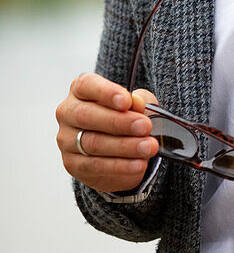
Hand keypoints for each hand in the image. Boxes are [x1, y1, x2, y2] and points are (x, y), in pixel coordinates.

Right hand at [55, 73, 159, 192]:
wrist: (117, 147)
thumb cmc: (124, 116)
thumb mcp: (135, 103)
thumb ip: (137, 100)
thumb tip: (137, 103)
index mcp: (80, 90)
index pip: (86, 85)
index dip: (106, 93)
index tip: (127, 101)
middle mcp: (68, 113)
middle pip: (87, 116)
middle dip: (119, 122)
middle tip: (145, 126)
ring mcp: (66, 140)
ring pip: (93, 143)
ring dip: (125, 146)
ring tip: (148, 147)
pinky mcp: (72, 164)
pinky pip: (95, 166)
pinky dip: (120, 166)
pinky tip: (139, 164)